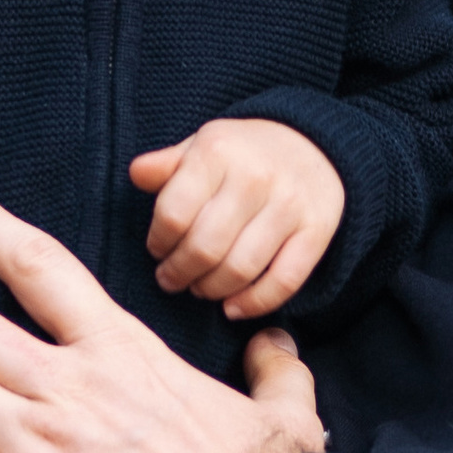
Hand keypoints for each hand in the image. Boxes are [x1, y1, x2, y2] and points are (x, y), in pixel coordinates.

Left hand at [132, 116, 346, 318]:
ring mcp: (289, 206)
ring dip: (211, 290)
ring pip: (240, 269)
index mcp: (218, 151)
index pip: (173, 213)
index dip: (159, 241)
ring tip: (198, 289)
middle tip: (170, 280)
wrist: (313, 143)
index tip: (157, 250)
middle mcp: (255, 177)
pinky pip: (283, 281)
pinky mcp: (316, 231)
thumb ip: (168, 164)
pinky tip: (232, 308)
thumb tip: (136, 174)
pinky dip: (254, 303)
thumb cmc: (243, 153)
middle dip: (179, 273)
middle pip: (205, 247)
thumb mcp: (203, 145)